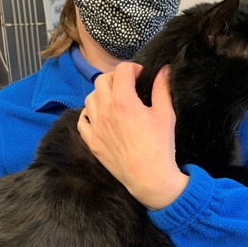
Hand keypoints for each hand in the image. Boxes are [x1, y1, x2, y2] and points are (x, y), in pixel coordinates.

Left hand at [78, 62, 187, 209]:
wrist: (149, 177)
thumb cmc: (159, 147)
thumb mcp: (165, 114)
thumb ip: (162, 88)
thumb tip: (164, 70)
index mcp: (123, 101)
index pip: (122, 71)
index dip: (133, 69)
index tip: (141, 76)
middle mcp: (105, 111)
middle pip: (102, 80)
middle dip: (115, 78)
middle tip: (127, 85)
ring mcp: (96, 127)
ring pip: (90, 98)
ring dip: (101, 93)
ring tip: (114, 100)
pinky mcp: (92, 142)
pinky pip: (82, 121)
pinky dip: (89, 114)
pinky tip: (100, 116)